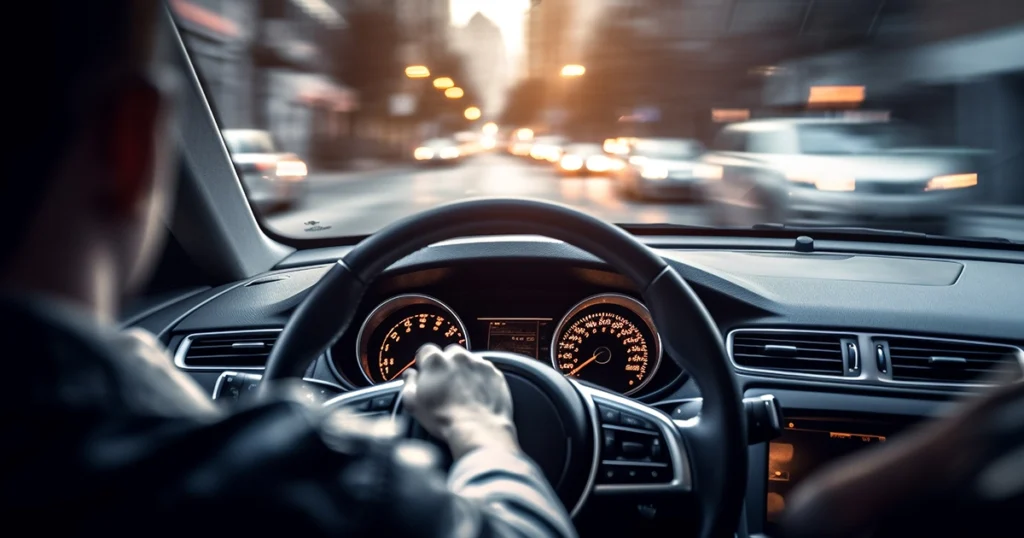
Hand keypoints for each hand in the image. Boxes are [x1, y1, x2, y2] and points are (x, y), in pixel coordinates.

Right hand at [400, 344, 518, 459]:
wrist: (479, 430)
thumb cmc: (445, 419)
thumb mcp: (414, 404)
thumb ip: (409, 383)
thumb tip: (410, 375)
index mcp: (435, 361)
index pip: (425, 351)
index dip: (425, 364)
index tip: (427, 375)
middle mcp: (458, 357)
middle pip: (449, 354)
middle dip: (446, 366)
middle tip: (446, 387)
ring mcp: (478, 363)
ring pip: (468, 361)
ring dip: (464, 371)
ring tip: (463, 393)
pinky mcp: (495, 373)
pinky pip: (484, 371)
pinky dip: (481, 379)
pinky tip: (477, 396)